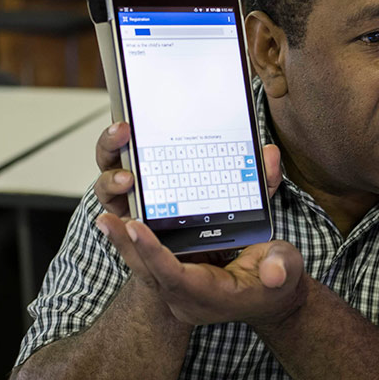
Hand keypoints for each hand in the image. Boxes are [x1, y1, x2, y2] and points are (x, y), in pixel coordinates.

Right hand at [93, 123, 283, 218]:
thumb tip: (270, 154)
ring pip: (108, 183)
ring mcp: (130, 202)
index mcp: (161, 158)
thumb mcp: (245, 198)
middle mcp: (138, 176)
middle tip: (123, 129)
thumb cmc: (221, 224)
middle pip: (113, 151)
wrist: (218, 269)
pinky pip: (115, 219)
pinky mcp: (131, 230)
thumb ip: (260, 178)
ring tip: (128, 179)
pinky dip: (118, 218)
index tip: (133, 110)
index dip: (128, 123)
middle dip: (112, 139)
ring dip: (113, 177)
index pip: (138, 132)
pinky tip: (128, 219)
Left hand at [96, 214, 306, 329]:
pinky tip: (119, 220)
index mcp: (212, 297)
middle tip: (105, 220)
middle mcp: (188, 298)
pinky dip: (135, 241)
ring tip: (104, 218)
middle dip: (127, 246)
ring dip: (124, 242)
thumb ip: (280, 269)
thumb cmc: (278, 280)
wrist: (271, 295)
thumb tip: (274, 274)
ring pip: (145, 267)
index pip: (175, 277)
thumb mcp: (286, 270)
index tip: (135, 227)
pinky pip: (150, 261)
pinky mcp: (176, 277)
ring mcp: (179, 290)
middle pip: (150, 273)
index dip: (154, 253)